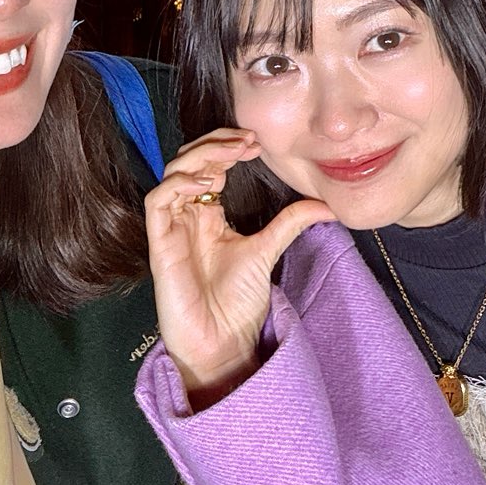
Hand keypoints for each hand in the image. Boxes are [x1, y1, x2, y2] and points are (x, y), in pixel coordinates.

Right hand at [146, 128, 335, 409]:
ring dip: (199, 156)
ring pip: (170, 174)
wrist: (223, 343)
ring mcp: (171, 229)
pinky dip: (177, 184)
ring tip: (232, 154)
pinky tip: (206, 182)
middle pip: (187, 162)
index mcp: (208, 215)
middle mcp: (186, 216)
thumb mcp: (268, 250)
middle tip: (247, 141)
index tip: (257, 143)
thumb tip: (328, 205)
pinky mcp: (159, 245)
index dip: (228, 147)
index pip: (209, 166)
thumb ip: (291, 223)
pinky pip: (157, 202)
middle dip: (215, 143)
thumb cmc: (238, 303)